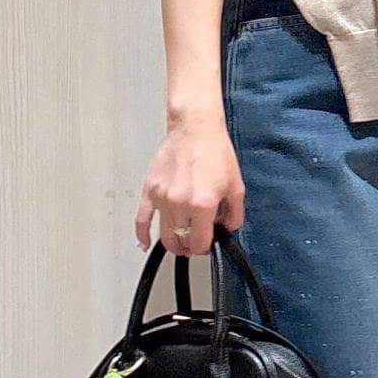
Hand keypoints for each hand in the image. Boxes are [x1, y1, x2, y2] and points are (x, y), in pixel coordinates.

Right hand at [134, 121, 244, 254]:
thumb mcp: (236, 186)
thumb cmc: (214, 152)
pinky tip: (146, 243)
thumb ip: (235, 214)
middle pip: (181, 241)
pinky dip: (142, 235)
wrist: (195, 129)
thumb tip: (228, 229)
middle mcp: (180, 203)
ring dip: (173, 243)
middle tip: (194, 243)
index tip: (207, 245)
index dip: (205, 248)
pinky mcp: (150, 190)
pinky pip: (141, 219)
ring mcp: (162, 198)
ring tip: (180, 241)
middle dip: (190, 247)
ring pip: (164, 235)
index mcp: (202, 204)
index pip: (200, 242)